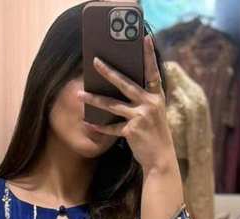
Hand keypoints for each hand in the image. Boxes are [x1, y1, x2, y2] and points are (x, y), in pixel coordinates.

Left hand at [79, 35, 177, 175]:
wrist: (160, 157)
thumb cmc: (155, 134)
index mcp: (156, 96)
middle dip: (109, 72)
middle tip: (95, 62)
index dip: (149, 55)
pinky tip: (87, 123)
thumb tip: (120, 91)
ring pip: (112, 105)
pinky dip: (99, 127)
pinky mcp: (131, 131)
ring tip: (79, 95)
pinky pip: (111, 128)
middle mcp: (149, 103)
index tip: (145, 39)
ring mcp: (141, 116)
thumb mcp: (153, 113)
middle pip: (125, 84)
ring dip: (93, 100)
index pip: (153, 71)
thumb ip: (142, 101)